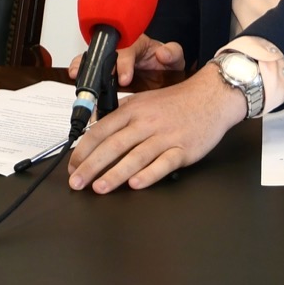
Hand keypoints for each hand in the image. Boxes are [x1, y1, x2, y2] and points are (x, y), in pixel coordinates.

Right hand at [65, 33, 186, 87]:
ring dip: (83, 65)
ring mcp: (110, 59)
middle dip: (96, 63)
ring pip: (93, 57)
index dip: (124, 65)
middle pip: (104, 51)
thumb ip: (172, 53)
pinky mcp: (104, 70)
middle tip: (93, 79)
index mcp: (136, 42)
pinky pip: (89, 68)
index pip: (128, 51)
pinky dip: (80, 72)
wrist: (162, 72)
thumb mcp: (175, 57)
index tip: (124, 79)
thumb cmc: (164, 62)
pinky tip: (75, 79)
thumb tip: (163, 54)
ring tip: (76, 75)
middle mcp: (120, 49)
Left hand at [66, 65, 246, 192]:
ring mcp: (165, 137)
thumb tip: (94, 129)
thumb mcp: (143, 101)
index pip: (101, 131)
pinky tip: (135, 185)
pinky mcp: (183, 150)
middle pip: (113, 145)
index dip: (83, 150)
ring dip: (115, 174)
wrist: (211, 96)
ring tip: (99, 188)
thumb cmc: (176, 102)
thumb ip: (120, 115)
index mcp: (133, 110)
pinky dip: (149, 174)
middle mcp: (146, 123)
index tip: (72, 166)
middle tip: (77, 183)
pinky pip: (163, 164)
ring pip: (135, 157)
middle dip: (91, 166)